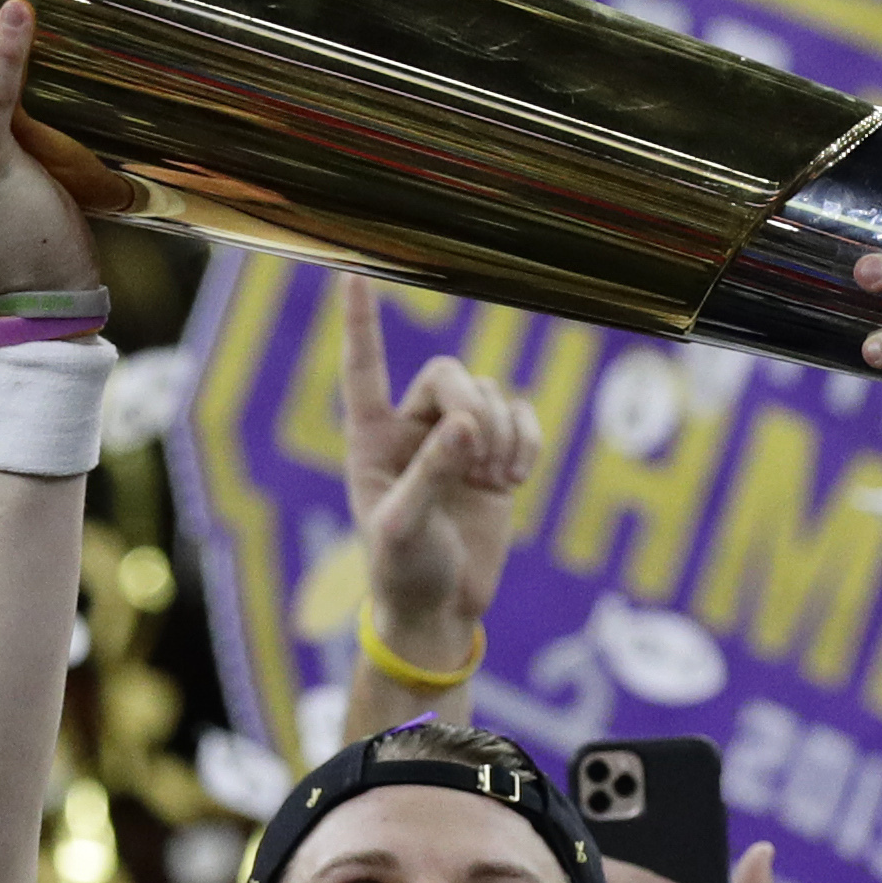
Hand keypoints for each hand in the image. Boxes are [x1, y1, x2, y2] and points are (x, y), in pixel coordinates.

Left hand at [343, 276, 540, 675]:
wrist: (439, 608)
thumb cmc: (403, 570)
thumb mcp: (404, 527)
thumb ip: (432, 473)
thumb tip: (467, 425)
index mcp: (372, 438)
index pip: (366, 367)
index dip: (361, 322)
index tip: (354, 274)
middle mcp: (413, 428)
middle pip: (451, 373)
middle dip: (471, 406)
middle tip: (477, 460)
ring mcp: (458, 441)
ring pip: (490, 394)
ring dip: (501, 433)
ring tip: (494, 482)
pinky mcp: (497, 459)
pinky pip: (523, 418)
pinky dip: (527, 441)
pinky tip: (516, 479)